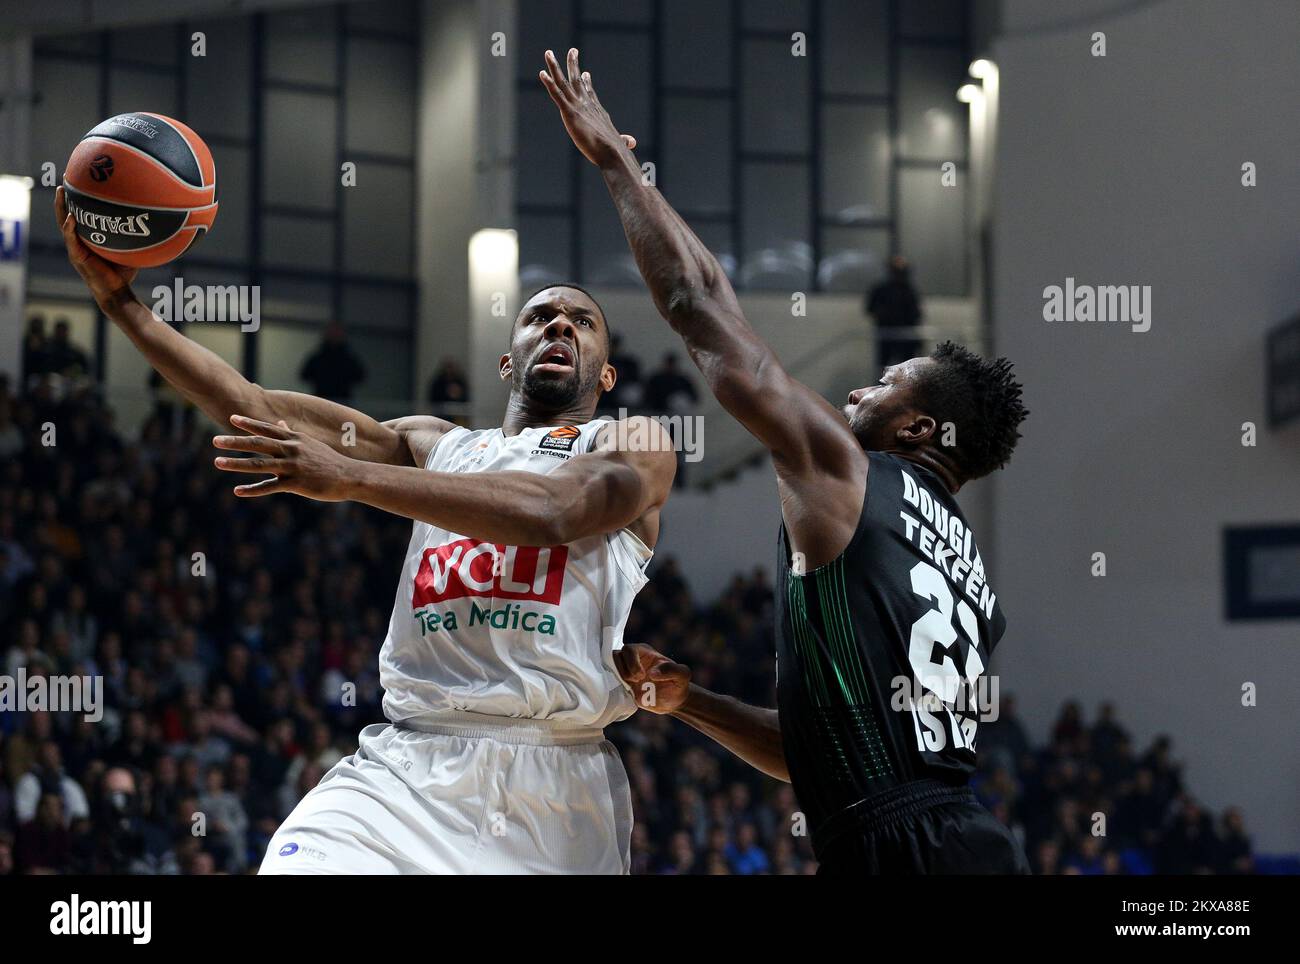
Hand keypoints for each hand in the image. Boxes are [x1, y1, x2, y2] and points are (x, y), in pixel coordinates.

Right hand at [55, 186, 138, 313]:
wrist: (116, 291)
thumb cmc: (123, 272)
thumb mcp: (128, 250)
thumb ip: (132, 237)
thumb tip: (151, 222)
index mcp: (87, 240)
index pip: (79, 217)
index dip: (76, 203)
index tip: (76, 184)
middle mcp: (79, 242)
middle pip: (66, 216)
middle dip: (63, 200)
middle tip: (63, 181)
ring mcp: (76, 249)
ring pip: (64, 224)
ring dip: (61, 208)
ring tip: (61, 193)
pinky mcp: (78, 257)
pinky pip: (71, 239)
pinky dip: (70, 228)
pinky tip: (71, 217)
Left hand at [213, 415, 356, 500]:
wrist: (350, 476)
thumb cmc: (330, 461)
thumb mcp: (311, 444)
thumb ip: (292, 434)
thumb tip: (280, 424)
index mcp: (295, 439)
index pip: (267, 430)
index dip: (249, 424)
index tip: (232, 419)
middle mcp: (291, 450)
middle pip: (258, 444)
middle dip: (235, 442)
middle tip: (215, 440)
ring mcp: (292, 466)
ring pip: (259, 464)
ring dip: (236, 463)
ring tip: (217, 462)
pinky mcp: (295, 483)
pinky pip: (269, 487)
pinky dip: (252, 489)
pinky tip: (237, 491)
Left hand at [539, 48, 637, 166]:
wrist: (612, 152)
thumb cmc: (615, 151)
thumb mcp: (619, 142)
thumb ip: (623, 140)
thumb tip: (631, 142)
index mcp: (596, 111)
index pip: (590, 94)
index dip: (586, 83)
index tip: (585, 73)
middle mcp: (586, 104)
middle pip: (577, 81)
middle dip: (574, 64)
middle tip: (572, 51)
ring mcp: (578, 107)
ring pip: (563, 82)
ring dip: (555, 67)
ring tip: (548, 53)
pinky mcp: (570, 113)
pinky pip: (557, 94)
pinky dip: (549, 83)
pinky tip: (542, 73)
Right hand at [614, 643, 690, 713]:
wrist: (673, 701)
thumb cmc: (679, 684)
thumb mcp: (683, 676)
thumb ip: (673, 670)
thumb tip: (652, 673)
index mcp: (645, 653)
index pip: (628, 649)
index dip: (631, 662)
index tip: (642, 676)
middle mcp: (633, 660)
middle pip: (615, 656)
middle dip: (623, 669)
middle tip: (636, 681)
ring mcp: (626, 673)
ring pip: (610, 668)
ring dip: (617, 678)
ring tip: (630, 688)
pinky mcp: (623, 686)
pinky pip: (610, 683)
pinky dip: (613, 687)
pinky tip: (625, 693)